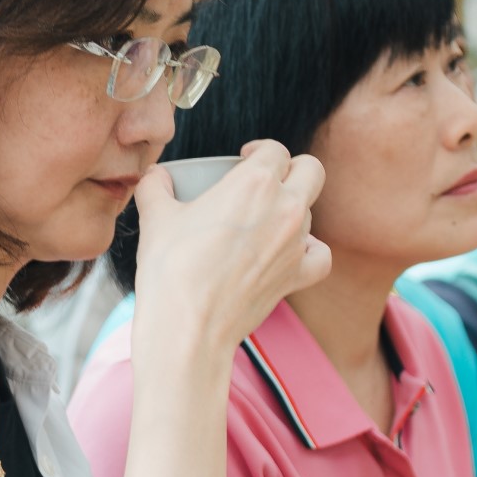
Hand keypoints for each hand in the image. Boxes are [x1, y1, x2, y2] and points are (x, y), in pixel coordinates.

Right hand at [130, 140, 329, 351]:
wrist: (187, 325)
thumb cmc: (171, 268)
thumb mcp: (155, 217)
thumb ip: (155, 186)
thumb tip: (155, 175)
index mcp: (255, 182)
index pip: (275, 150)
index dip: (261, 150)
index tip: (246, 158)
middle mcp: (284, 207)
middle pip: (310, 170)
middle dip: (292, 169)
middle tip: (269, 179)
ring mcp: (295, 243)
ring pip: (310, 211)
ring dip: (292, 209)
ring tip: (264, 220)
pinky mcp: (297, 276)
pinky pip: (321, 255)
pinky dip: (312, 250)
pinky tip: (293, 249)